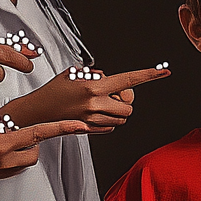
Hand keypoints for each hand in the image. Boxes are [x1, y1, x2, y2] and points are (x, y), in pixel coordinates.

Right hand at [0, 114, 88, 181]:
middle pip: (35, 149)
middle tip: (14, 134)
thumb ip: (5, 120)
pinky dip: (16, 159)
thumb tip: (20, 116)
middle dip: (30, 141)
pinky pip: (19, 167)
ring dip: (24, 150)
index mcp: (1, 142)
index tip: (79, 126)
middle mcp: (4, 158)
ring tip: (6, 143)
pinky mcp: (2, 177)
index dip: (62, 128)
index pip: (38, 132)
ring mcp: (4, 170)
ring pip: (29, 158)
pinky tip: (0, 153)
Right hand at [9, 66, 170, 131]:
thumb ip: (97, 76)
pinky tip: (94, 113)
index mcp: (93, 86)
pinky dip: (108, 120)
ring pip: (122, 117)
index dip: (148, 75)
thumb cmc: (55, 90)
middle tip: (110, 94)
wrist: (37, 111)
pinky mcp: (91, 130)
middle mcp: (95, 104)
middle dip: (124, 99)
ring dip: (116, 110)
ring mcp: (93, 119)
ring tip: (99, 102)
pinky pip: (112, 126)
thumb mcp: (75, 73)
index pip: (128, 79)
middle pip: (129, 104)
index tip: (164, 71)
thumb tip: (111, 80)